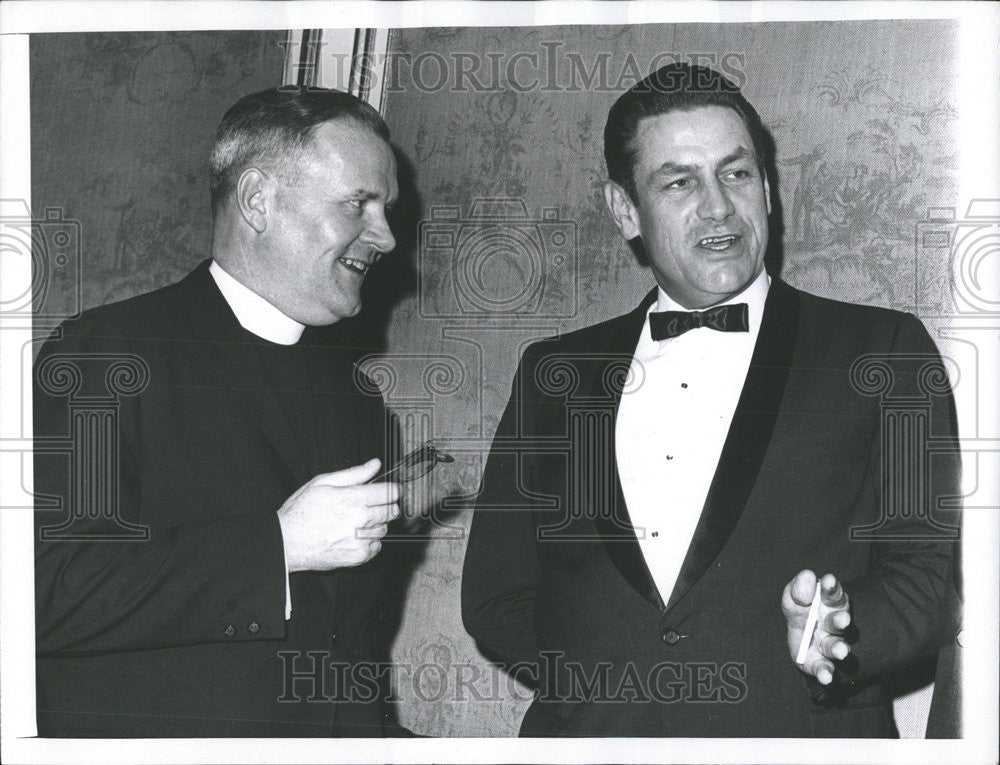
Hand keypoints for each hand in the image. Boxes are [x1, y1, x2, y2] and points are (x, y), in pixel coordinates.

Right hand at [277, 458, 399, 571]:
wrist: (286, 541)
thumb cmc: (301, 511)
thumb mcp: (323, 482)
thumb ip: (354, 474)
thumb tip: (374, 464)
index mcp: (353, 498)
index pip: (390, 493)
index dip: (392, 490)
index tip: (389, 491)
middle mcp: (360, 519)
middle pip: (392, 511)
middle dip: (385, 506)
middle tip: (370, 506)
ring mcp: (360, 540)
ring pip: (384, 529)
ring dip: (376, 524)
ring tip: (357, 522)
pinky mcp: (358, 556)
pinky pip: (377, 547)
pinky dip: (370, 542)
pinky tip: (355, 536)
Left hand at [782, 570, 851, 684]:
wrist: (801, 635)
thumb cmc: (800, 610)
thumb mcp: (793, 597)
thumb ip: (798, 588)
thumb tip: (808, 576)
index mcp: (829, 603)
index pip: (833, 593)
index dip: (831, 587)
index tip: (828, 580)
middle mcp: (833, 624)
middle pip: (838, 622)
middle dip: (840, 620)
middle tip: (842, 618)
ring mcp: (828, 644)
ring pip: (835, 646)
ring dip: (838, 648)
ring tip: (841, 651)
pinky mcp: (819, 662)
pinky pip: (824, 668)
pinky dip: (826, 672)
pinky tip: (826, 677)